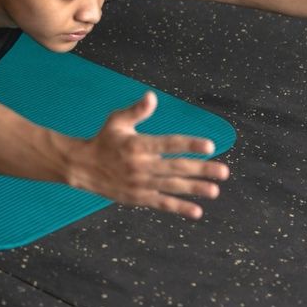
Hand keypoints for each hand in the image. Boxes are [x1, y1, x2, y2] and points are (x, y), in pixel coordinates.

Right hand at [68, 92, 228, 219]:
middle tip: (223, 172)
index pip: (168, 144)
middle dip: (202, 170)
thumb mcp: (116, 121)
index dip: (189, 145)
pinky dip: (179, 207)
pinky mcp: (137, 198)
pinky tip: (196, 210)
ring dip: (195, 189)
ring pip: (172, 187)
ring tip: (214, 190)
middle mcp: (140, 165)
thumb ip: (136, 111)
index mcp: (137, 145)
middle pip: (176, 167)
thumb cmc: (103, 140)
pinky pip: (161, 203)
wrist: (82, 167)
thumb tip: (151, 96)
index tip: (209, 146)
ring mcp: (139, 184)